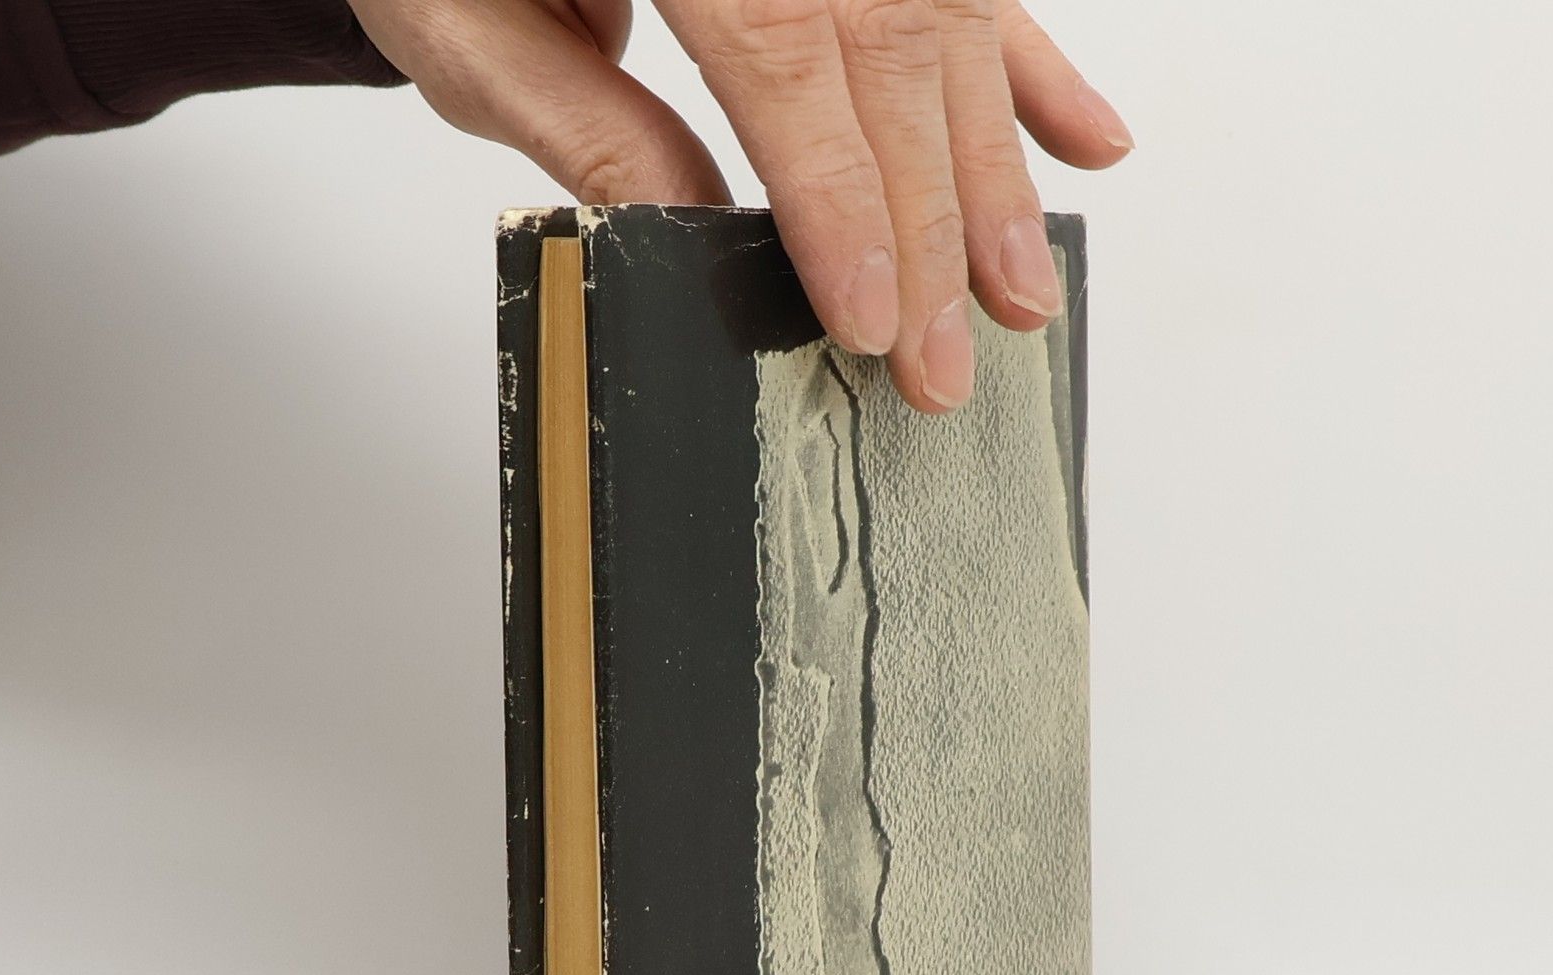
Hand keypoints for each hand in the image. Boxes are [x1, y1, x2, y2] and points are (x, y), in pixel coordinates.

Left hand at [349, 0, 1131, 411]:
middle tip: (949, 361)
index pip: (785, 54)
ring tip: (1023, 292)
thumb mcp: (464, 23)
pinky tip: (1088, 140)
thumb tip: (703, 235)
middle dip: (931, 222)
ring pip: (948, 21)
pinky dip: (1031, 65)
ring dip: (995, 168)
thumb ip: (588, 122)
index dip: (841, 198)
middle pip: (891, 47)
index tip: (873, 320)